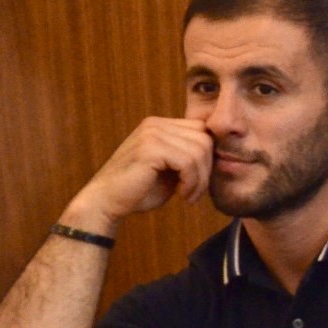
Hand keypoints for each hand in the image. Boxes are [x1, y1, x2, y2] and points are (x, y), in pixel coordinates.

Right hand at [64, 118, 214, 230]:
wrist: (105, 203)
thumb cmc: (139, 190)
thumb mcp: (171, 170)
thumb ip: (190, 158)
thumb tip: (222, 154)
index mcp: (160, 125)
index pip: (202, 131)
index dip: (207, 157)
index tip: (199, 181)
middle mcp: (155, 124)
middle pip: (205, 139)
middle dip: (207, 169)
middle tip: (195, 192)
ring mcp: (151, 133)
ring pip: (200, 151)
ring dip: (200, 179)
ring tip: (188, 195)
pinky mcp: (150, 148)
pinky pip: (188, 162)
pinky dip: (192, 182)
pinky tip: (182, 194)